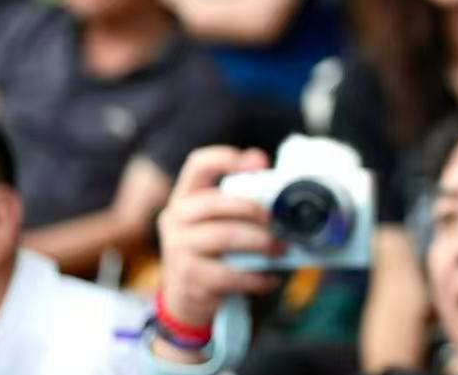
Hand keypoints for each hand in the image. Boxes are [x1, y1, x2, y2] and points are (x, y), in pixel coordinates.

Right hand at [154, 147, 282, 334]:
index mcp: (186, 198)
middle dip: (251, 208)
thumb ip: (239, 201)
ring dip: (260, 242)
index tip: (260, 163)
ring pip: (224, 237)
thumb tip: (276, 178)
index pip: (198, 165)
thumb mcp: (219, 222)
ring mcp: (179, 250)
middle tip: (276, 219)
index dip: (226, 158)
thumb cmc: (214, 251)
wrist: (187, 299)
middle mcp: (176, 219)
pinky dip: (255, 278)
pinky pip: (229, 275)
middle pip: (213, 202)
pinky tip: (270, 279)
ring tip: (281, 248)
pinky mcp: (190, 279)